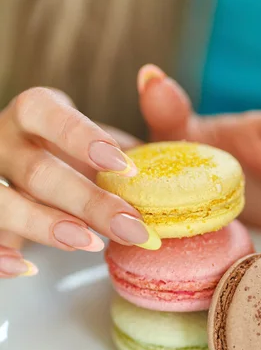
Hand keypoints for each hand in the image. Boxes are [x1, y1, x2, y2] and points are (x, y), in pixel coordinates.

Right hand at [0, 88, 153, 277]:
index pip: (44, 113)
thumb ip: (150, 116)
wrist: (59, 183)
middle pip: (35, 171)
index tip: (125, 166)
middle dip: (85, 201)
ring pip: (4, 203)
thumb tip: (156, 81)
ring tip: (91, 244)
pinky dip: (0, 257)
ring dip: (44, 226)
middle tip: (131, 226)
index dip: (80, 137)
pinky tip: (26, 268)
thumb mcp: (126, 138)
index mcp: (34, 113)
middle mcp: (5, 144)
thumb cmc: (93, 159)